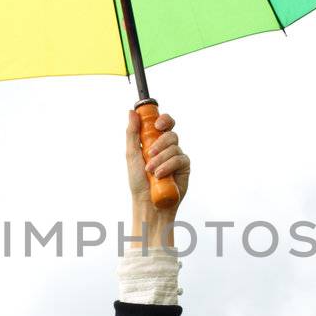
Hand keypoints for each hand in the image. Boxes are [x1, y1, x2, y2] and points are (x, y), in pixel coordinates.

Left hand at [125, 110, 189, 233]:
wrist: (148, 202)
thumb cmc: (138, 181)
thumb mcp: (132, 155)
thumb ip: (132, 134)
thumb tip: (131, 112)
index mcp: (155, 141)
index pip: (164, 123)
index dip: (164, 120)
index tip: (157, 124)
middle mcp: (167, 148)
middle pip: (171, 133)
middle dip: (160, 142)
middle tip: (149, 153)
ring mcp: (177, 156)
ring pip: (174, 146)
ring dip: (160, 158)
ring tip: (151, 171)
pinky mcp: (184, 167)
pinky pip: (180, 158)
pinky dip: (168, 165)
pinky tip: (160, 175)